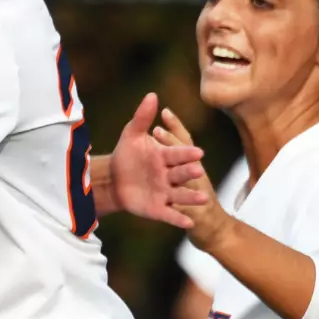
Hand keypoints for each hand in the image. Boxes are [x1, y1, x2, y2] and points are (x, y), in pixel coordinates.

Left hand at [107, 93, 209, 229]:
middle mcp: (168, 175)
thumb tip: (153, 95)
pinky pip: (170, 215)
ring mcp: (165, 193)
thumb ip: (142, 117)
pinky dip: (179, 219)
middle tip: (199, 170)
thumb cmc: (127, 156)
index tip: (198, 151)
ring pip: (181, 195)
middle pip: (181, 174)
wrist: (114, 180)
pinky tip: (189, 223)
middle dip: (189, 172)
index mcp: (164, 157)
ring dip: (192, 197)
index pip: (177, 154)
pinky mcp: (158, 209)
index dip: (185, 153)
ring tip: (204, 199)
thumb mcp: (132, 136)